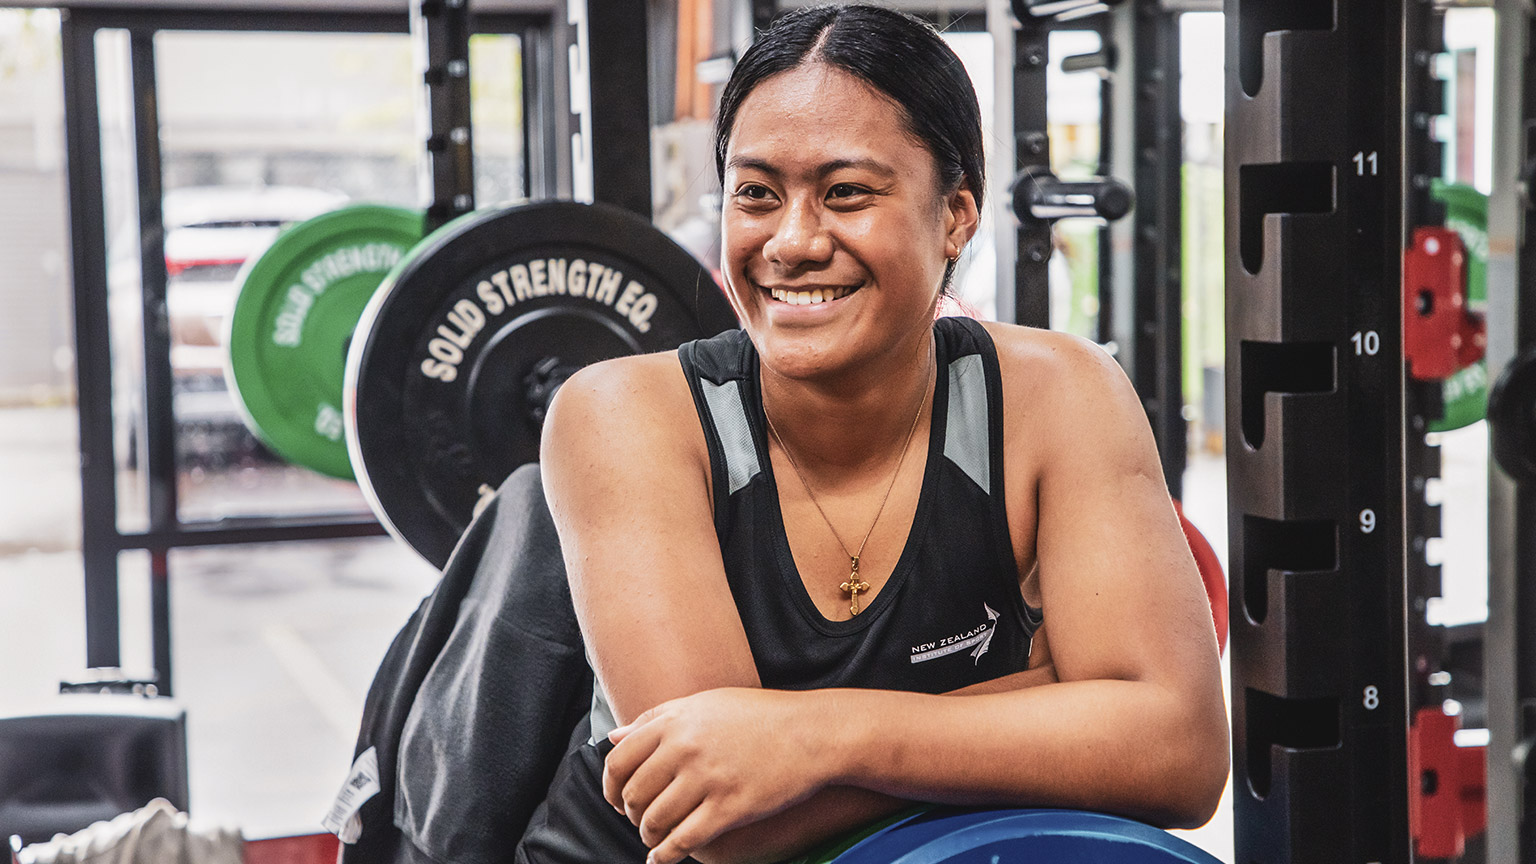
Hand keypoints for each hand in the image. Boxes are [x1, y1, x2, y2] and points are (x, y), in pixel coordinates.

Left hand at [603, 687, 834, 863]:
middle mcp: (685, 748)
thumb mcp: (704, 703)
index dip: (610, 787)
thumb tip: (614, 736)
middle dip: (631, 815)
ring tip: (655, 839)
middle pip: (633, 794)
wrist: (812, 732)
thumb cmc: (759, 716)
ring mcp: (707, 779)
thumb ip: (655, 719)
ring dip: (649, 836)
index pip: (619, 761)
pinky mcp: (730, 807)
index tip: (616, 800)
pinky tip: (663, 860)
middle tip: (640, 821)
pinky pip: (684, 840)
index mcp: (675, 721)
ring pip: (655, 821)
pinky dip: (666, 856)